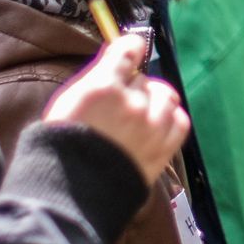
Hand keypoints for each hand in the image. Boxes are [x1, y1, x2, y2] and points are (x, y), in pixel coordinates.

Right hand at [44, 33, 188, 182]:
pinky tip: (154, 127)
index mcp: (103, 87)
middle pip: (144, 79)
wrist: (74, 194)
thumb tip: (118, 50)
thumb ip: (97, 75)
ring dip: (153, 103)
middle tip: (118, 104)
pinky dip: (169, 120)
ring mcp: (151, 127)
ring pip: (165, 97)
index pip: (130, 49)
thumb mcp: (70, 101)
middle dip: (133, 88)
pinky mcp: (163, 149)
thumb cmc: (64, 145)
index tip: (129, 51)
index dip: (129, 49)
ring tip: (136, 119)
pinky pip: (179, 121)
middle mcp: (132, 103)